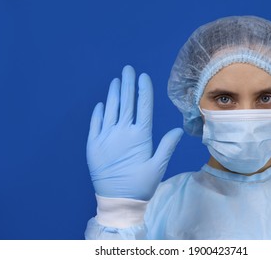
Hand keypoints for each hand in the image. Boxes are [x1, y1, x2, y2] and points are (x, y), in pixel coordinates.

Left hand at [87, 65, 182, 200]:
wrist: (117, 201)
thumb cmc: (141, 184)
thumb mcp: (157, 166)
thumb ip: (167, 146)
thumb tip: (178, 129)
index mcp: (140, 136)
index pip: (143, 107)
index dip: (143, 90)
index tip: (143, 76)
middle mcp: (122, 132)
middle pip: (126, 103)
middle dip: (128, 84)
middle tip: (127, 69)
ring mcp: (105, 137)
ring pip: (110, 109)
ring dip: (114, 94)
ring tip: (116, 81)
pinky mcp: (93, 145)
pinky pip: (95, 124)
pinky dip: (98, 112)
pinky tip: (102, 103)